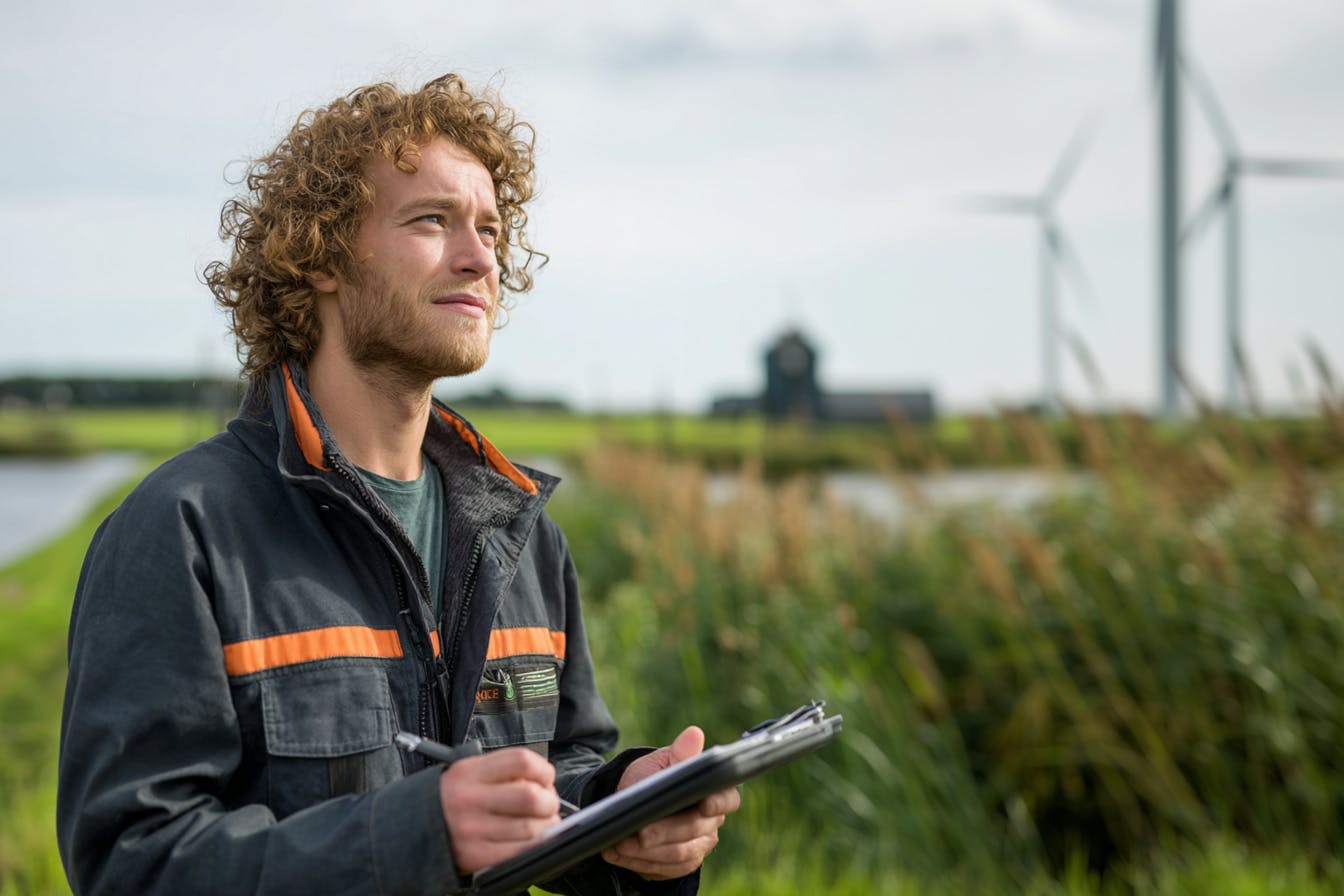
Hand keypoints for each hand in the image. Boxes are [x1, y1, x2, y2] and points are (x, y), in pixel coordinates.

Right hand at [438, 747, 562, 872]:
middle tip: (548, 804)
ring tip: (542, 824)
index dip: (543, 769)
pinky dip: (535, 846)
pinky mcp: (476, 856)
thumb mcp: (466, 773)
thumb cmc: (448, 800)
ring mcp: (472, 829)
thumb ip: (501, 772)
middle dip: (549, 801)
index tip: (546, 778)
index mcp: (469, 772)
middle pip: (530, 796)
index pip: (521, 761)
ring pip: (530, 827)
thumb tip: (544, 783)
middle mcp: (470, 799)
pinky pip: (519, 852)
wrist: (410, 830)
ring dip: (547, 827)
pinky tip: (533, 841)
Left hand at [601, 726, 741, 880]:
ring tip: (620, 843)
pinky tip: (617, 852)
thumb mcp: (660, 763)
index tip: (702, 805)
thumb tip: (694, 734)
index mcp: (713, 792)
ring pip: (677, 854)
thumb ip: (679, 754)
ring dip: (646, 852)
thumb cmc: (651, 779)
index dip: (718, 803)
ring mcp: (697, 846)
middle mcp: (710, 822)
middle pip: (694, 830)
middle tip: (639, 832)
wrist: (635, 805)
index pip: (727, 798)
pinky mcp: (679, 865)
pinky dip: (637, 862)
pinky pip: (662, 869)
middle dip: (665, 832)